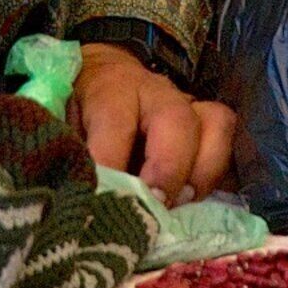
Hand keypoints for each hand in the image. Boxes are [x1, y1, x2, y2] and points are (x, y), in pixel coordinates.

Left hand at [73, 40, 236, 203]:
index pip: (114, 119)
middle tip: (153, 207)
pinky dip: (220, 175)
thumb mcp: (57, 124)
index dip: (109, 160)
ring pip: (215, 125)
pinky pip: (229, 141)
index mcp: (111, 89)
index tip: (99, 198)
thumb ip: (62, 151)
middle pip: (177, 121)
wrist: (100, 79)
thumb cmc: (75, 112)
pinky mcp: (207, 125)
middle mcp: (156, 93)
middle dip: (169, 170)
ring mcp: (188, 106)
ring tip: (180, 207)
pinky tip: (198, 205)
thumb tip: (60, 192)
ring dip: (204, 173)